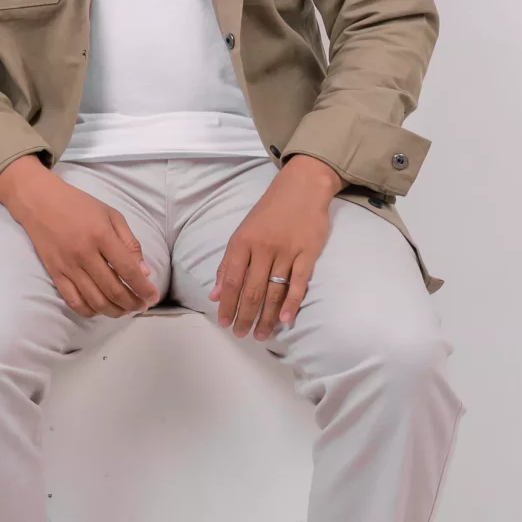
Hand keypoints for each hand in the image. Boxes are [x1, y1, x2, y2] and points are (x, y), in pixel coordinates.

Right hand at [0, 158, 157, 318]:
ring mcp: (67, 266)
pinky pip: (73, 301)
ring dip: (114, 311)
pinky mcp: (54, 274)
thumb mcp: (111, 215)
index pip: (127, 270)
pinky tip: (100, 310)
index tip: (153, 297)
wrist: (39, 202)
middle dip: (132, 303)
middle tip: (141, 306)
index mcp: (101, 235)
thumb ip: (129, 243)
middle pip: (112, 289)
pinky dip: (89, 311)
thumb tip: (144, 272)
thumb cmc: (79, 205)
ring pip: (95, 300)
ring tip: (124, 310)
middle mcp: (84, 254)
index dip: (143, 288)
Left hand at [210, 156, 340, 339]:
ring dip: (266, 316)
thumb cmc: (269, 211)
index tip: (224, 323)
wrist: (302, 187)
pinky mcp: (307, 253)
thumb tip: (213, 294)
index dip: (226, 304)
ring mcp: (286, 251)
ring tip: (261, 335)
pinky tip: (284, 319)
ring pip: (273, 291)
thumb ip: (228, 263)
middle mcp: (262, 247)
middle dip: (245, 316)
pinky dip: (291, 302)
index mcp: (242, 241)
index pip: (230, 280)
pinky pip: (298, 282)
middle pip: (251, 290)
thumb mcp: (243, 232)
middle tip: (241, 334)